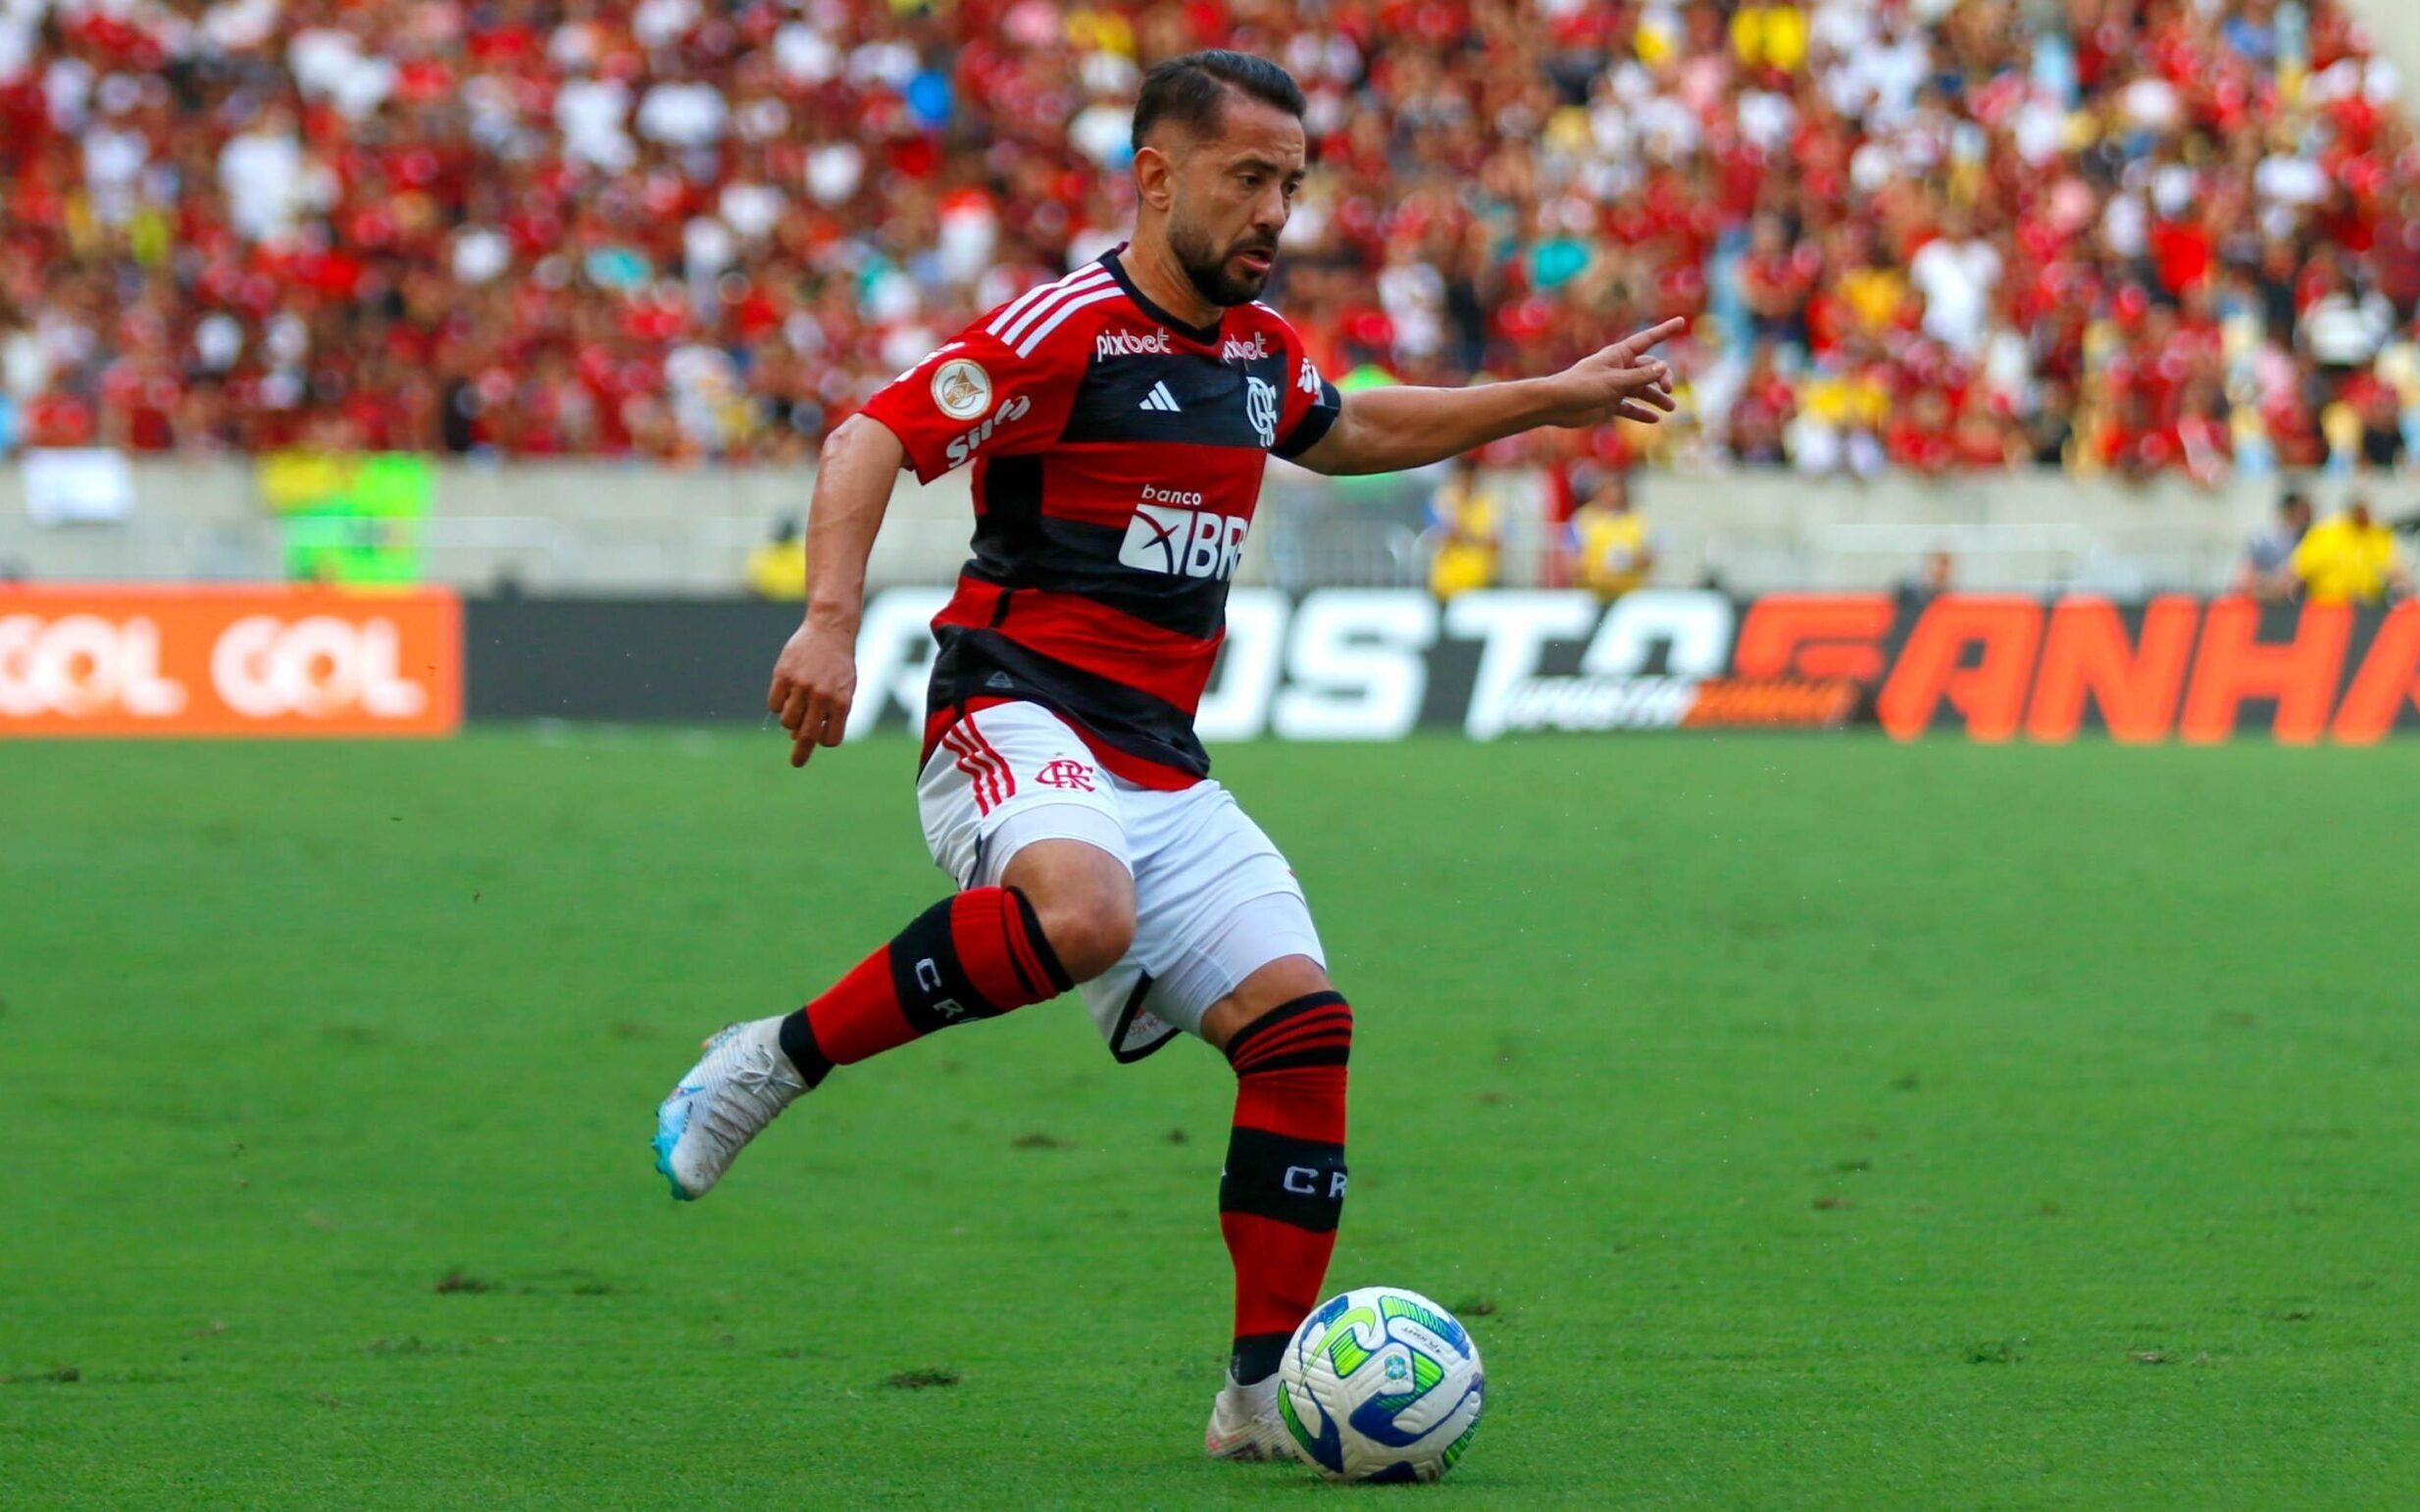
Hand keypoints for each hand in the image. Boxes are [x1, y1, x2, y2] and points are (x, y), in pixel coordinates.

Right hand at [766, 618, 857, 767]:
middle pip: (807, 735)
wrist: (830, 631)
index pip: (830, 738)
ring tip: (797, 706)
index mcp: (841, 702)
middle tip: (797, 763)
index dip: (823, 741)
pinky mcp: (783, 675)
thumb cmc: (838, 665)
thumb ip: (829, 713)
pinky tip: (786, 694)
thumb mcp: (844, 689)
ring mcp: (801, 685)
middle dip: (801, 754)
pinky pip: (774, 704)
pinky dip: (778, 705)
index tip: (819, 738)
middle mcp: (822, 695)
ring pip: (788, 721)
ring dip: (790, 721)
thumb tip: (799, 736)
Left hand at [1537, 317, 1686, 427]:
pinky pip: (1630, 407)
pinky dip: (1642, 413)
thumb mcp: (1615, 381)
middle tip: (1668, 391)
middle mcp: (1619, 369)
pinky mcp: (1609, 404)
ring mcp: (1615, 387)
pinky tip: (1655, 419)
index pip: (1647, 340)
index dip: (1665, 331)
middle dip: (1662, 378)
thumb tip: (1663, 368)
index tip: (1681, 321)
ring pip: (1642, 390)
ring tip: (1670, 408)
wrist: (1556, 405)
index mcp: (1619, 355)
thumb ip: (1641, 377)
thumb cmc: (1582, 386)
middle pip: (1649, 370)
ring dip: (1656, 398)